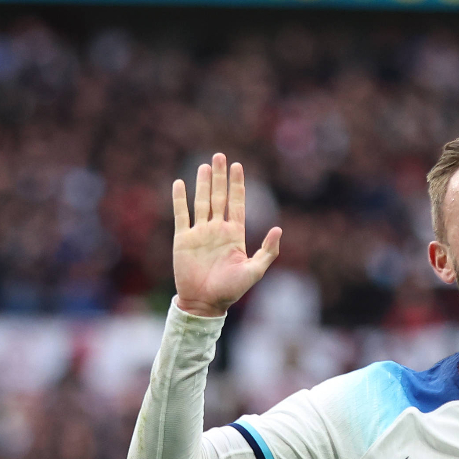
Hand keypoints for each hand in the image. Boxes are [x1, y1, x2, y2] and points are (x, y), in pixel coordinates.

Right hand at [172, 153, 280, 316]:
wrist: (205, 303)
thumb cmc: (231, 289)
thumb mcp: (255, 270)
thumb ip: (267, 250)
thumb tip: (278, 229)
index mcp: (234, 234)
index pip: (236, 203)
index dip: (237, 185)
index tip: (238, 166)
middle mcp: (217, 230)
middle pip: (219, 197)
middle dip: (220, 177)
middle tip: (219, 156)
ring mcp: (200, 233)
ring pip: (201, 202)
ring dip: (203, 184)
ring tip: (204, 165)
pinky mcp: (183, 239)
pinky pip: (181, 215)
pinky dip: (180, 200)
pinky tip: (180, 183)